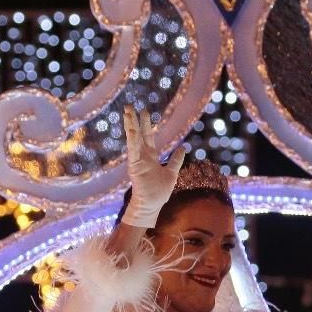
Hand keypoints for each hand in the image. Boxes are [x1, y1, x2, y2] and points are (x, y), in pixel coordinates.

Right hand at [120, 106, 178, 229]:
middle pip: (139, 134)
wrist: (152, 205)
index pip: (148, 137)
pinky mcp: (134, 165)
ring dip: (130, 125)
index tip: (144, 112)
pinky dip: (132, 139)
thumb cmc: (159, 192)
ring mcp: (137, 160)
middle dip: (135, 120)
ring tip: (127, 111)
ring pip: (133, 139)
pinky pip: (132, 150)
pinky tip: (130, 128)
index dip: (146, 125)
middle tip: (131, 106)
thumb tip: (184, 147)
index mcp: (151, 157)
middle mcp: (142, 156)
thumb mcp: (172, 172)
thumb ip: (176, 160)